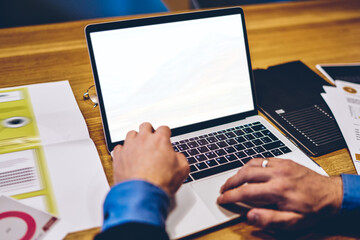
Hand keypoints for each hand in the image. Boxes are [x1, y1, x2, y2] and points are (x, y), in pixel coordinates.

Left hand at [111, 122, 188, 195]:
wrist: (143, 194)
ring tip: (139, 148)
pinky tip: (127, 157)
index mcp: (160, 140)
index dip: (165, 134)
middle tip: (151, 141)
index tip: (165, 138)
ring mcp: (129, 146)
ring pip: (131, 134)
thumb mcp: (182, 169)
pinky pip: (119, 147)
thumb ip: (180, 158)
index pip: (163, 128)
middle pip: (145, 126)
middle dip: (149, 132)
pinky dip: (123, 151)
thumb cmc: (161, 182)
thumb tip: (176, 157)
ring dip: (135, 139)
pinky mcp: (119, 156)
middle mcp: (143, 139)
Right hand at [217, 158, 342, 229]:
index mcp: (277, 190)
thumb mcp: (293, 221)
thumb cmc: (312, 209)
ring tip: (233, 181)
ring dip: (239, 172)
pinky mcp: (284, 161)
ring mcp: (280, 165)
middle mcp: (277, 174)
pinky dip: (250, 165)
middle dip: (230, 182)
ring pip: (251, 164)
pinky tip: (248, 171)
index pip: (246, 191)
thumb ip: (270, 218)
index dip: (230, 196)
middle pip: (244, 174)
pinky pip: (262, 159)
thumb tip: (250, 216)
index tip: (222, 199)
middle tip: (223, 189)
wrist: (330, 193)